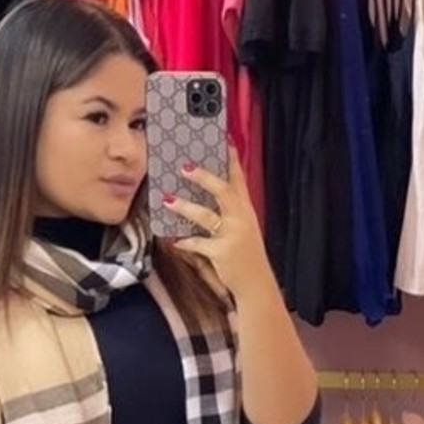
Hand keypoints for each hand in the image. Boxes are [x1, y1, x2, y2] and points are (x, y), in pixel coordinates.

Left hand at [160, 143, 273, 301]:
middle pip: (222, 191)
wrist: (256, 282)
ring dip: (185, 206)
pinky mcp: (221, 252)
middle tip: (184, 166)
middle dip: (203, 177)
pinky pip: (198, 243)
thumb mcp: (243, 227)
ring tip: (168, 199)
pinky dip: (185, 241)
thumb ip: (229, 211)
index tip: (225, 140)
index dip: (232, 159)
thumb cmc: (246, 253)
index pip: (239, 179)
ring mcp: (232, 235)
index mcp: (246, 209)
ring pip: (205, 216)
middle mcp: (241, 218)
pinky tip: (175, 240)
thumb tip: (206, 196)